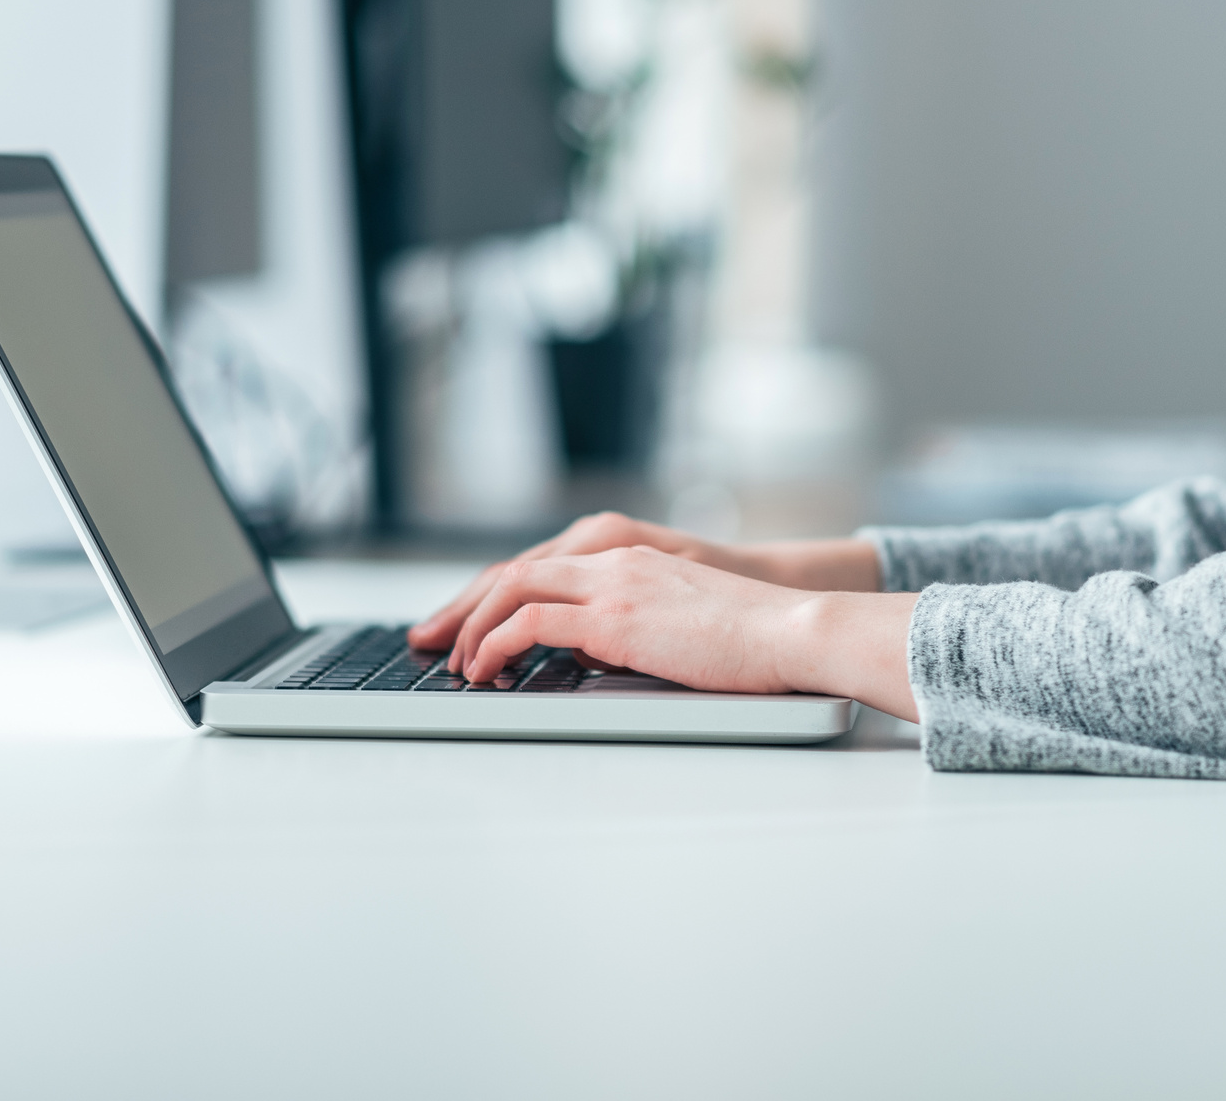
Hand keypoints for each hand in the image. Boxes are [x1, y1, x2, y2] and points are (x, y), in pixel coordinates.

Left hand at [443, 544, 921, 719]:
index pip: (541, 565)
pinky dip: (494, 643)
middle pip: (513, 568)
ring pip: (512, 586)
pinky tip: (484, 668)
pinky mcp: (615, 616)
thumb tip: (589, 656)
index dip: (493, 594)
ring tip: (456, 664)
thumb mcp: (679, 624)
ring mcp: (613, 582)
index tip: (463, 625)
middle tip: (430, 639)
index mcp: (630, 558)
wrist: (794, 630)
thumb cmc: (753, 641)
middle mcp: (613, 560)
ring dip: (472, 626)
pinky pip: (530, 622)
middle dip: (463, 605)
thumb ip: (631, 627)